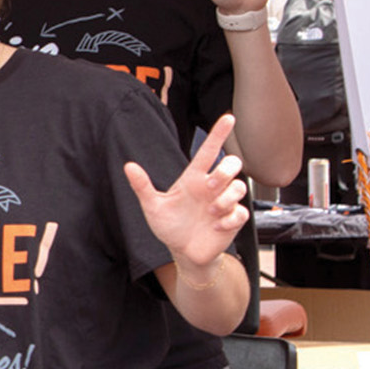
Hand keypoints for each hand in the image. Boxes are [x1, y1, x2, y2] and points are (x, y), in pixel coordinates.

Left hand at [125, 113, 250, 270]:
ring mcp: (224, 203)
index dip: (218, 134)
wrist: (182, 251)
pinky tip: (217, 227)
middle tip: (209, 188)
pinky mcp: (233, 220)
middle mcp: (212, 187)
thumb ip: (143, 186)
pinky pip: (241, 212)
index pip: (208, 151)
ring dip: (226, 199)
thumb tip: (128, 166)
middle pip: (232, 165)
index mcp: (193, 179)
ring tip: (211, 213)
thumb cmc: (168, 225)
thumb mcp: (152, 206)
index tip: (229, 117)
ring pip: (240, 187)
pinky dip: (229, 220)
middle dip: (225, 171)